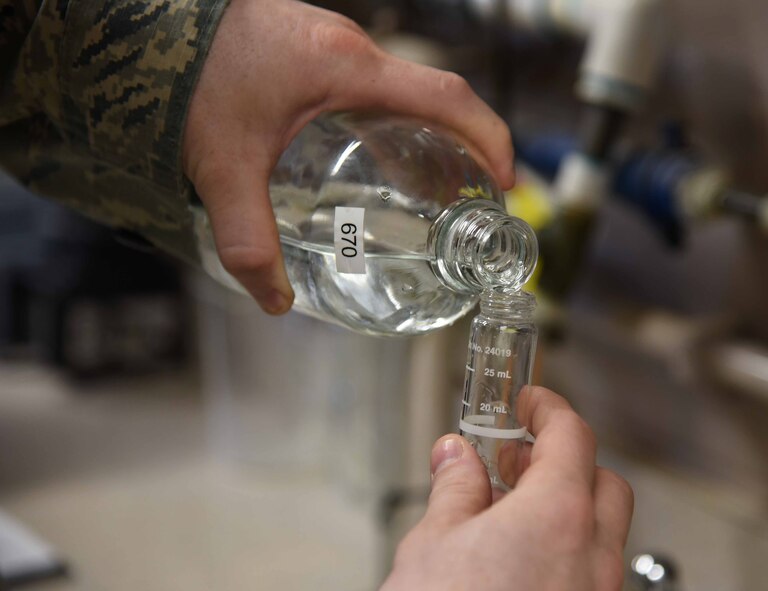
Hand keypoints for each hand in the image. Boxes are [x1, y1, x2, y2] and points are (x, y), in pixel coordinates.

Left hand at [182, 0, 514, 314]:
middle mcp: (351, 50)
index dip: (488, 137)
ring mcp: (333, 46)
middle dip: (466, 144)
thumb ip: (248, 239)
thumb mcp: (223, 168)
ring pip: (405, 90)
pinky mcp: (313, 52)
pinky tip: (372, 158)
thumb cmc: (188, 78)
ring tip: (430, 187)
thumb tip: (276, 299)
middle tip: (468, 199)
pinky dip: (393, 123)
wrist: (146, 26)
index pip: (446, 96)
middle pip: (435, 95)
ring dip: (429, 133)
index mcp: (348, 69)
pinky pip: (374, 87)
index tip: (505, 180)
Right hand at [382, 387, 633, 590]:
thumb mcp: (434, 540)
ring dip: (564, 502)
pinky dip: (563, 544)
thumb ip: (454, 486)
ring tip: (507, 502)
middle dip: (563, 457)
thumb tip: (455, 455)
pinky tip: (516, 553)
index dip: (548, 408)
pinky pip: (590, 568)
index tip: (528, 400)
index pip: (572, 436)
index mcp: (557, 516)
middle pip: (602, 481)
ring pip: (601, 528)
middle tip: (515, 453)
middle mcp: (592, 556)